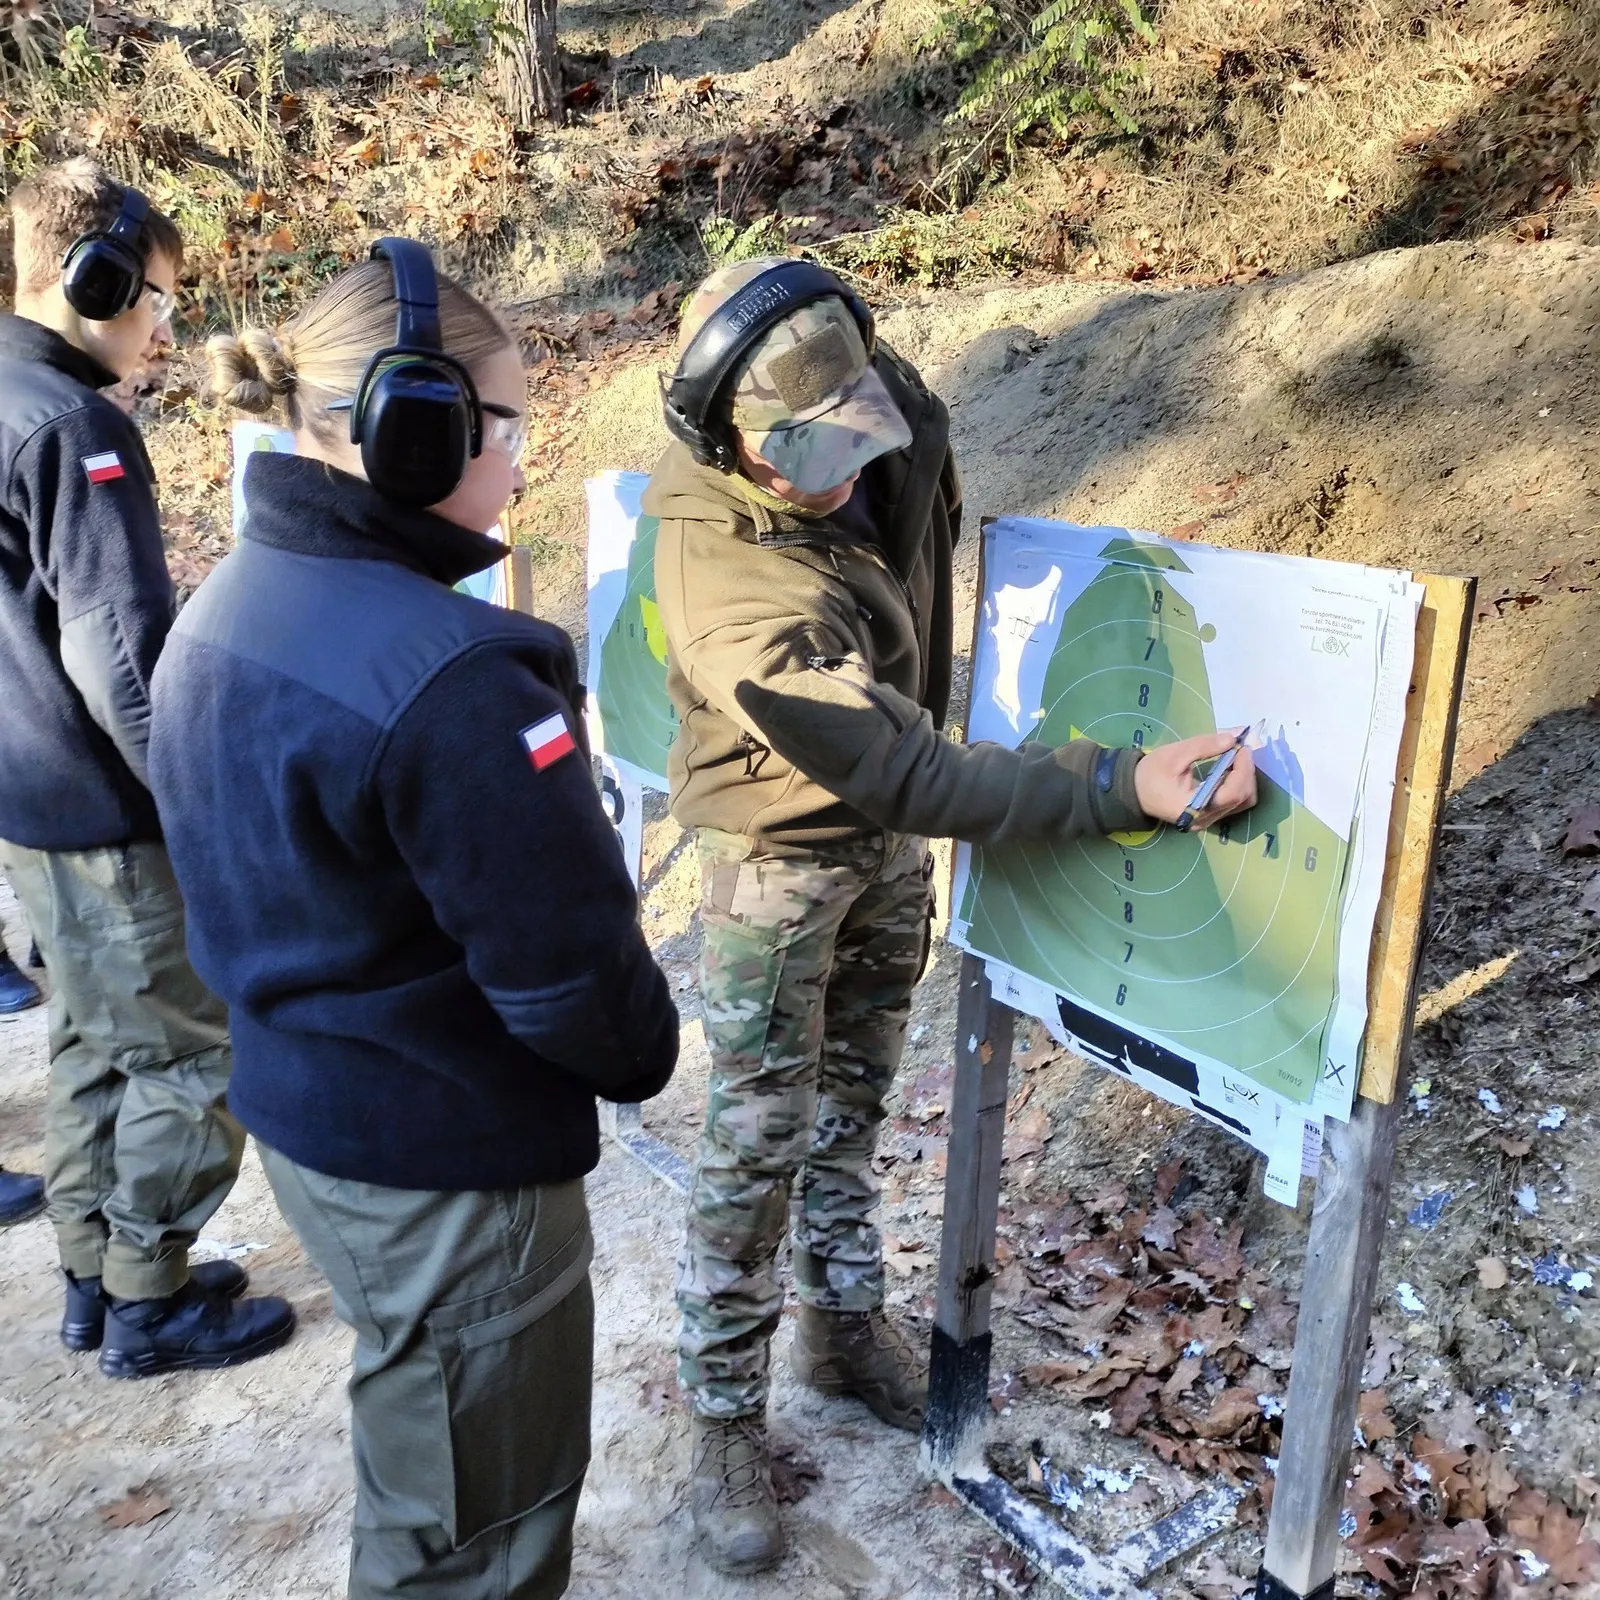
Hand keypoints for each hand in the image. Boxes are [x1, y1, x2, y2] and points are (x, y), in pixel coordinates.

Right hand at [1132, 729, 1258, 829]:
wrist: (1133, 791)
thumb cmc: (1150, 773)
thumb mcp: (1175, 754)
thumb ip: (1205, 745)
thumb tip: (1235, 737)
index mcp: (1194, 807)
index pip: (1232, 793)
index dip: (1243, 769)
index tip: (1242, 747)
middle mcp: (1205, 818)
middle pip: (1242, 798)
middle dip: (1246, 771)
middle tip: (1240, 749)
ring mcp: (1208, 820)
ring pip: (1242, 802)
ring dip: (1245, 778)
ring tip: (1234, 759)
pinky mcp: (1209, 816)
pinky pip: (1234, 803)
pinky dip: (1237, 784)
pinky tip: (1229, 769)